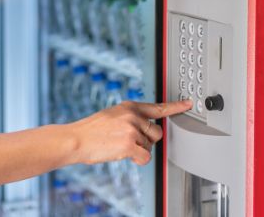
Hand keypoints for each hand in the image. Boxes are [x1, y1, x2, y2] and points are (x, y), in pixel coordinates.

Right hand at [70, 99, 192, 165]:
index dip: (175, 107)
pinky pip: (145, 157)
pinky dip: (137, 160)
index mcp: (129, 106)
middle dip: (146, 141)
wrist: (76, 139)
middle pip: (156, 133)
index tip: (188, 104)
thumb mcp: (112, 115)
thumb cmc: (91, 131)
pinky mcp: (129, 144)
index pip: (157, 107)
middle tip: (127, 141)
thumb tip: (146, 128)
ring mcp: (132, 129)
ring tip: (118, 146)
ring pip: (149, 146)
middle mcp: (133, 115)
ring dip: (138, 150)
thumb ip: (130, 118)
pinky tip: (123, 154)